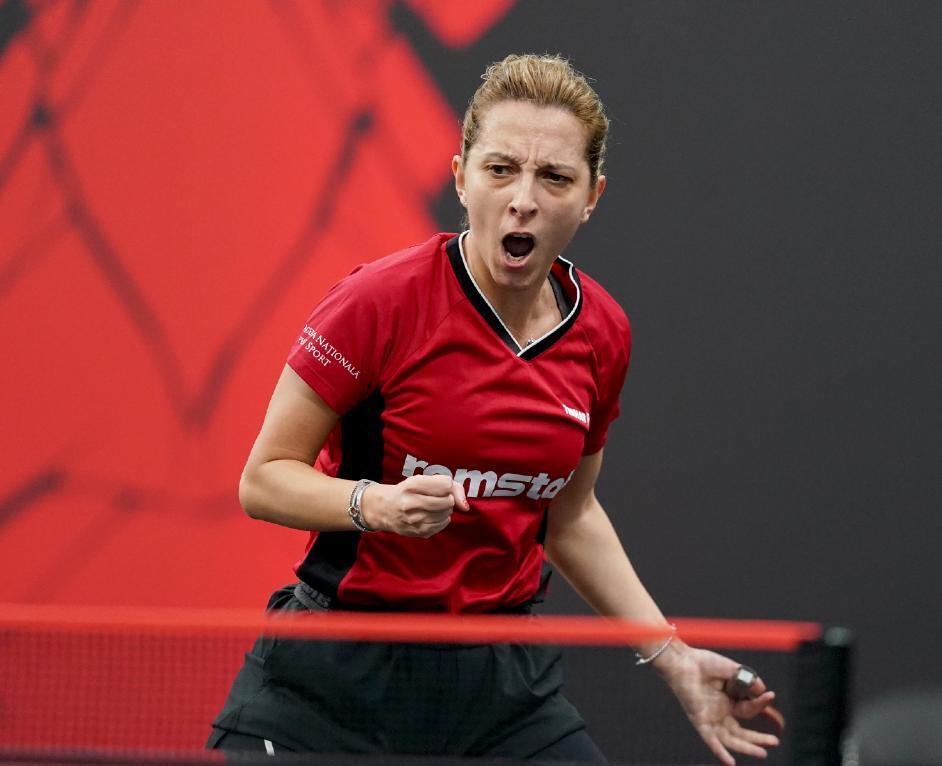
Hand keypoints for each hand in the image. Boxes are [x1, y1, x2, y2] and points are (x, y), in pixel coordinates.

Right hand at [361, 475, 468, 537]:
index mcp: (412, 485)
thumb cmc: (407, 491)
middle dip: (448, 499)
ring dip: (445, 510)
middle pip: (448, 501)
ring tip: (433, 506)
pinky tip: (431, 515)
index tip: (440, 487)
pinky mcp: (418, 532)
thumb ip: (449, 485)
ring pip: (447, 514)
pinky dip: (442, 519)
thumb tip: (466, 506)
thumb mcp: (422, 480)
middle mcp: (411, 503)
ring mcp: (414, 520)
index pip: (446, 485)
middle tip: (438, 498)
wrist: (384, 508)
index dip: (447, 486)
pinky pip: (442, 525)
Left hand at [654, 642, 781, 764]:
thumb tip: (764, 691)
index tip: (770, 696)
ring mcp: (710, 717)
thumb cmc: (704, 662)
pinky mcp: (699, 720)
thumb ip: (749, 681)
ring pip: (730, 739)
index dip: (760, 704)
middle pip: (741, 732)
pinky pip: (710, 740)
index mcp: (728, 700)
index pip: (748, 710)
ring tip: (763, 753)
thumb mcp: (732, 670)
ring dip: (746, 747)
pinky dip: (720, 751)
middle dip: (758, 738)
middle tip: (775, 742)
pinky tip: (731, 762)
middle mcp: (719, 711)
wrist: (684, 660)